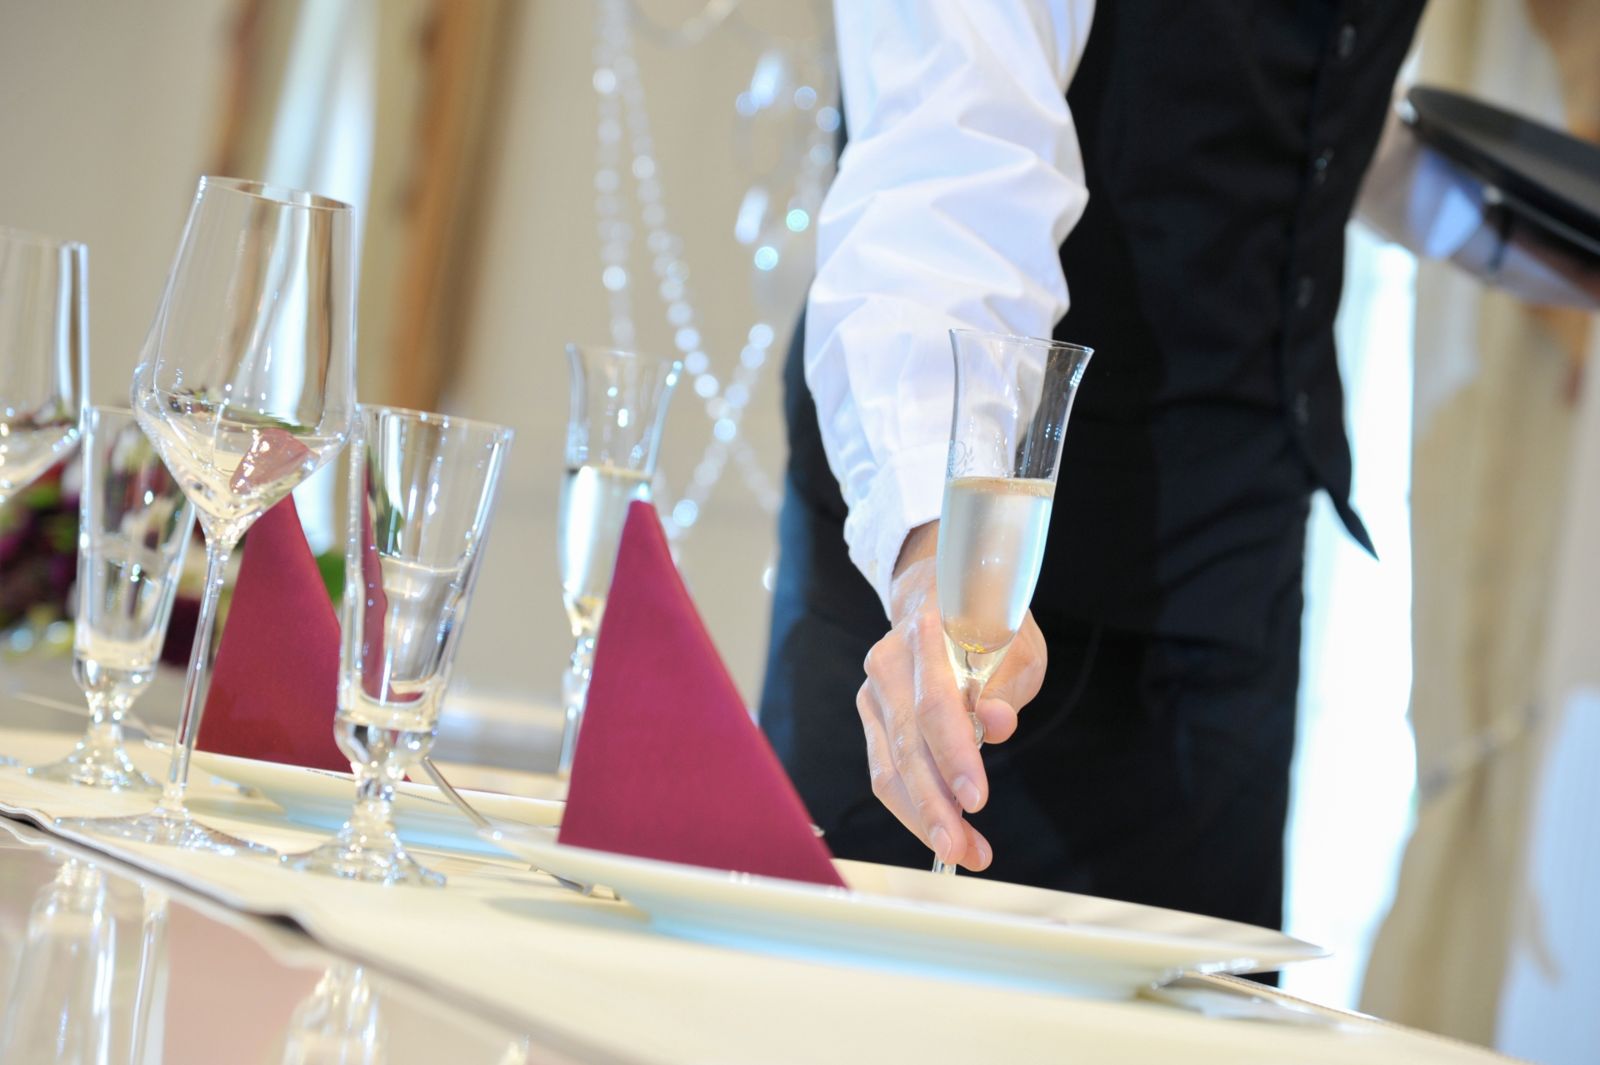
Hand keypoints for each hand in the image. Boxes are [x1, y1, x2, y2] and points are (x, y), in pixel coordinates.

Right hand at [855, 522, 1047, 870]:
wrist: (937, 595)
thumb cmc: (987, 622)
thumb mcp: (1017, 644)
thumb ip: (1007, 685)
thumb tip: (996, 724)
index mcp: (924, 633)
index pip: (934, 704)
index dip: (954, 755)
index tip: (976, 800)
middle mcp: (887, 663)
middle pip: (906, 746)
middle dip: (935, 805)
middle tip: (965, 850)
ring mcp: (872, 692)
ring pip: (888, 768)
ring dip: (923, 817)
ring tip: (963, 851)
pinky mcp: (871, 718)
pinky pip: (884, 771)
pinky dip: (912, 807)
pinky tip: (942, 829)